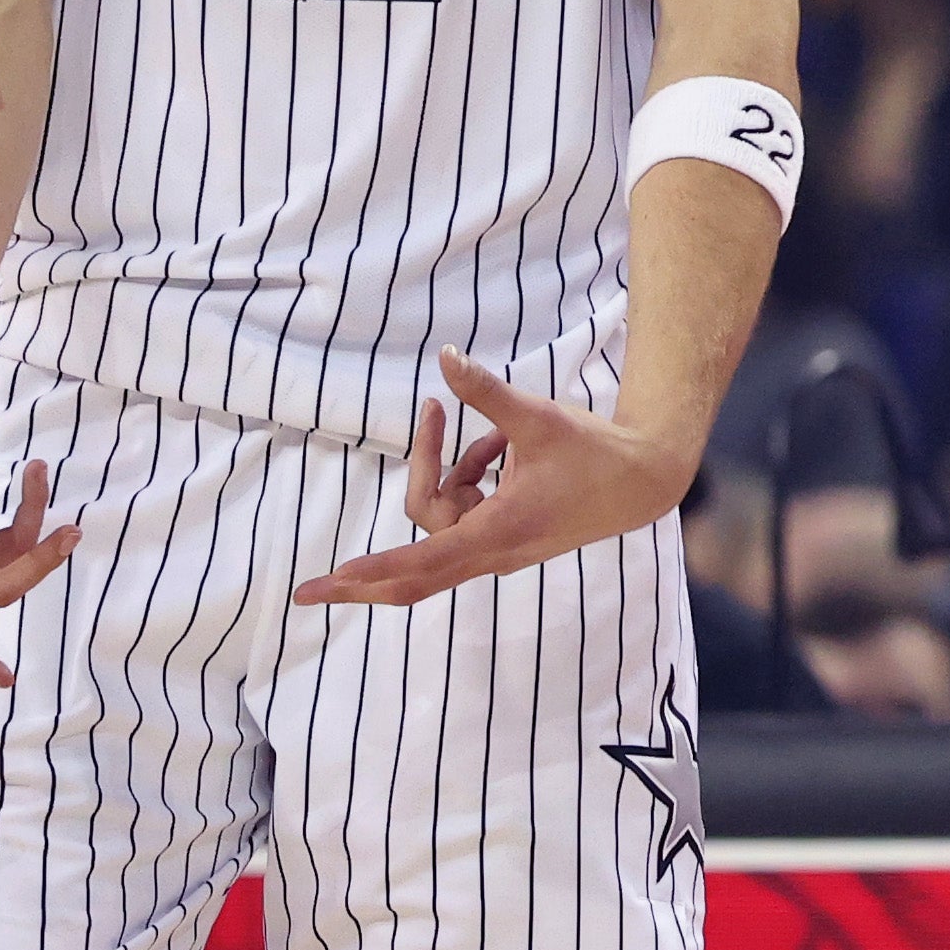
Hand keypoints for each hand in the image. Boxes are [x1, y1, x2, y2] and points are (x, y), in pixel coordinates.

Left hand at [292, 350, 691, 606]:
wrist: (641, 480)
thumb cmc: (593, 452)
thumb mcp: (538, 416)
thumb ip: (486, 392)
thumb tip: (446, 358)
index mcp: (500, 529)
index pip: (424, 557)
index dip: (375, 568)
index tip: (334, 580)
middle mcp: (493, 549)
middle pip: (412, 571)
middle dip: (361, 579)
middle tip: (307, 591)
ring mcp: (497, 547)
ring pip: (439, 519)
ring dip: (447, 471)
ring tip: (492, 435)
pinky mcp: (502, 537)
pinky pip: (460, 509)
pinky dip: (467, 476)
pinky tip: (500, 447)